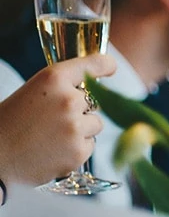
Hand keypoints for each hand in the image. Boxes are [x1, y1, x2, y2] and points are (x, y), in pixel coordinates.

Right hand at [0, 55, 114, 188]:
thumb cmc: (10, 124)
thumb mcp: (33, 93)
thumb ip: (61, 87)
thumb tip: (94, 89)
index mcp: (53, 79)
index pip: (93, 64)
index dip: (104, 66)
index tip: (110, 68)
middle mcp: (68, 100)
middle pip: (94, 101)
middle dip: (78, 110)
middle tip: (50, 121)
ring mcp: (75, 127)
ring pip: (95, 124)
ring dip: (80, 130)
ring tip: (50, 137)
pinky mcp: (78, 151)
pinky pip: (90, 145)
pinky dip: (76, 149)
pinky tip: (52, 151)